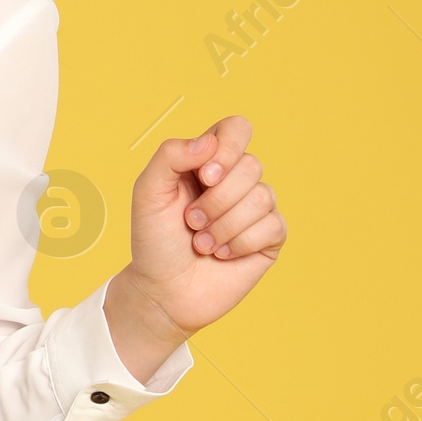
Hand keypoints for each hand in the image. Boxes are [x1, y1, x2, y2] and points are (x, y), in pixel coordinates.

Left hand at [102, 116, 286, 376]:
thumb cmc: (154, 240)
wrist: (163, 291)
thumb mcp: (148, 192)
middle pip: (251, 166)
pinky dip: (240, 244)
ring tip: (202, 243)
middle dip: (216, 201)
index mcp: (208, 161)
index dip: (227, 148)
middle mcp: (236, 180)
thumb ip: (171, 155)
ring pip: (263, 197)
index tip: (204, 176)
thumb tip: (209, 142)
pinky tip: (223, 255)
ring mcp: (256, 209)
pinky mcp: (269, 239)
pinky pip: (273, 227)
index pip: (237, 129)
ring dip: (223, 227)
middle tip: (191, 222)